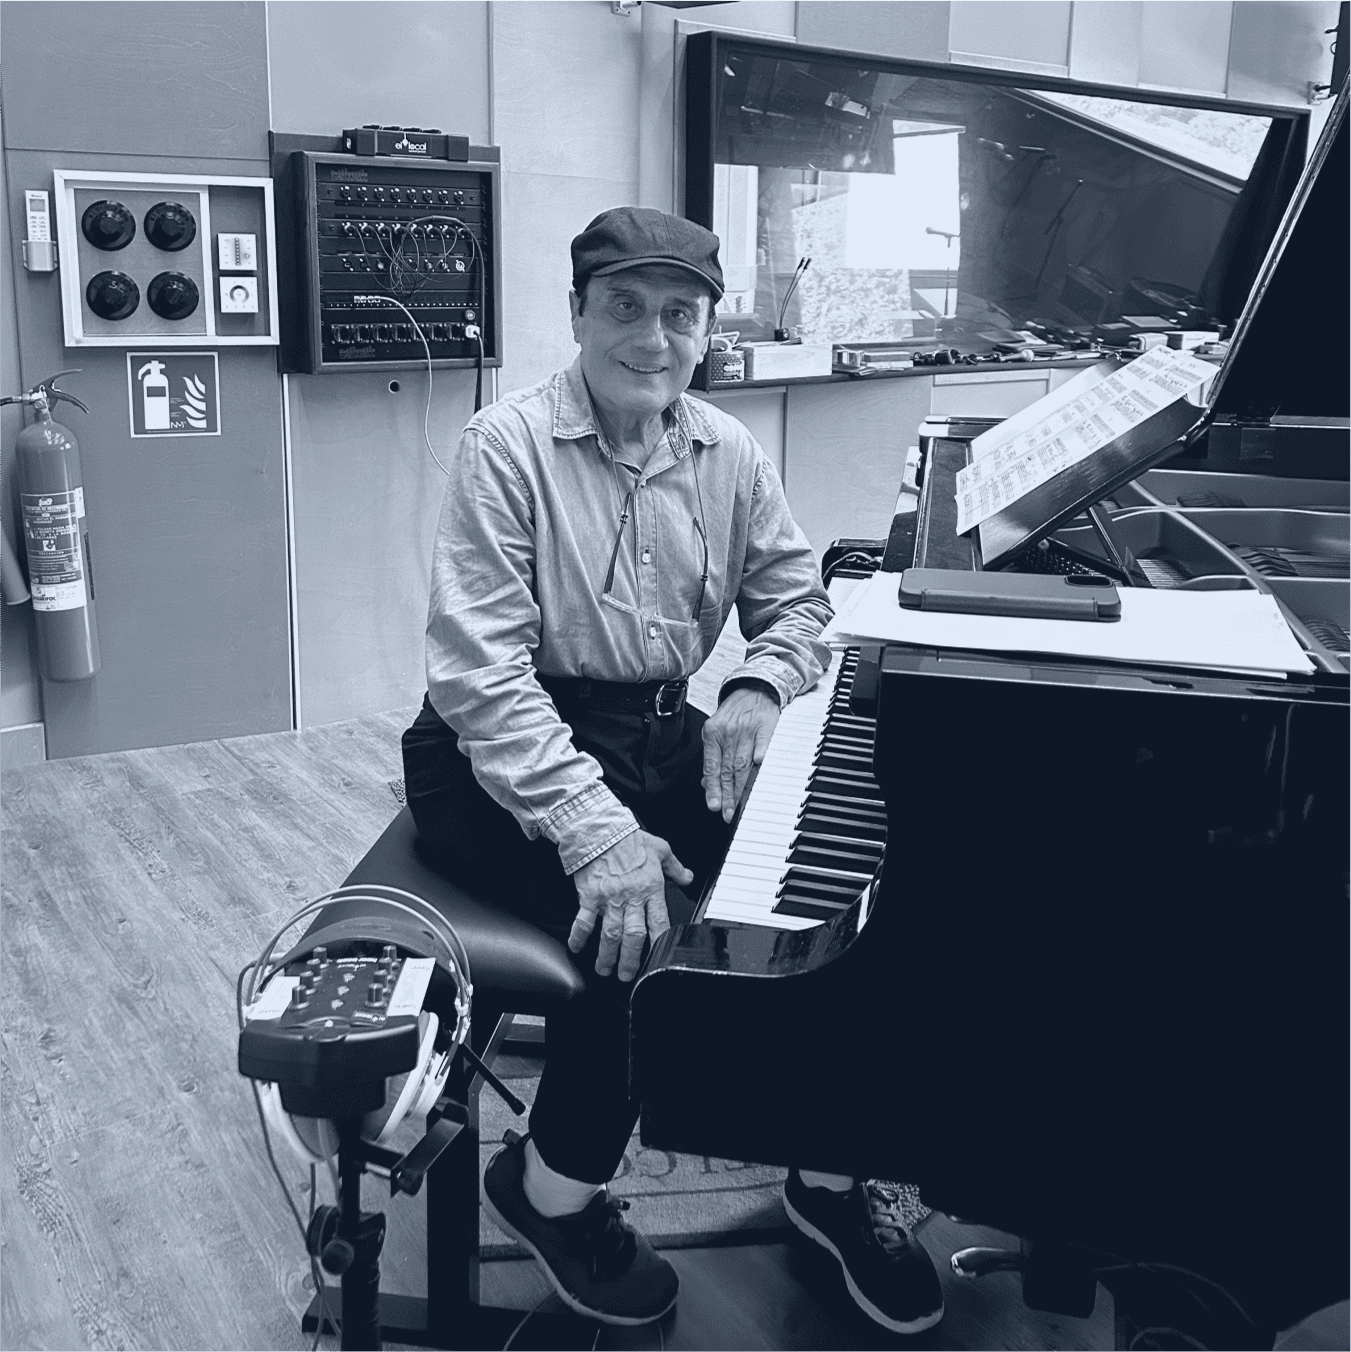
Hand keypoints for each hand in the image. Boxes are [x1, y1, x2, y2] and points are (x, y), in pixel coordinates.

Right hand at [568, 830, 692, 980]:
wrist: (600, 828)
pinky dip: (579, 936)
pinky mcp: (589, 896)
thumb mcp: (660, 849)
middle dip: (630, 960)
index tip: (658, 959)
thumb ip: (675, 866)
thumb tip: (687, 877)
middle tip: (627, 975)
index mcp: (650, 888)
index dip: (659, 943)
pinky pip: (583, 921)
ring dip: (607, 955)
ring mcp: (608, 899)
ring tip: (605, 969)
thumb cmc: (629, 838)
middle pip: (633, 936)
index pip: (659, 922)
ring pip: (609, 934)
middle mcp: (630, 897)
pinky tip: (576, 948)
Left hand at [703, 686, 779, 822]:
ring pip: (743, 762)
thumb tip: (707, 784)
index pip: (712, 767)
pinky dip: (761, 753)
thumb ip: (712, 758)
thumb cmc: (735, 714)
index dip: (713, 789)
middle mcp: (728, 732)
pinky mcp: (766, 724)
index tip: (714, 806)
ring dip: (741, 786)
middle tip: (729, 813)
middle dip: (727, 794)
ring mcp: (747, 728)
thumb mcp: (716, 731)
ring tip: (741, 804)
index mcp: (712, 734)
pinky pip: (763, 741)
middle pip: (727, 769)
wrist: (754, 687)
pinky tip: (760, 765)